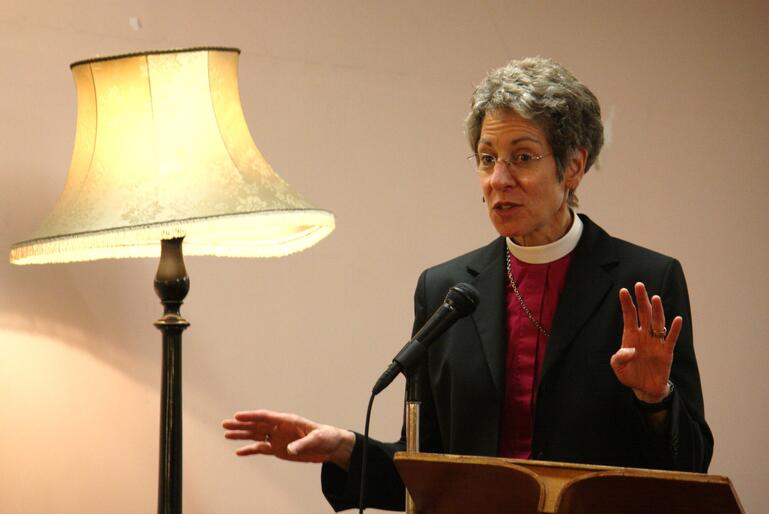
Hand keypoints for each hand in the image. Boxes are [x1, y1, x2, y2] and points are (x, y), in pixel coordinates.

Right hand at [222, 410, 355, 469]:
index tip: (238, 416)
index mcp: (287, 420)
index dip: (251, 416)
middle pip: (256, 425)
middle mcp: (279, 428)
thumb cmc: (326, 437)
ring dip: (241, 435)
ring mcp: (277, 438)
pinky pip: (261, 449)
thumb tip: (289, 449)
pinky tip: (238, 452)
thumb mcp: (317, 439)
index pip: (266, 416)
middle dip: (241, 424)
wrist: (330, 446)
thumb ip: (303, 444)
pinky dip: (250, 450)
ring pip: (256, 435)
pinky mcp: (278, 449)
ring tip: (226, 434)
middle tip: (225, 424)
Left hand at [611, 282, 682, 402]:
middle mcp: (644, 336)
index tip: (623, 291)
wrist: (645, 389)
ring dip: (656, 310)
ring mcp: (655, 342)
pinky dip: (674, 329)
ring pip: (657, 322)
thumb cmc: (630, 375)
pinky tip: (677, 319)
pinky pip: (670, 338)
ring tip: (654, 297)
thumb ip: (619, 358)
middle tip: (639, 285)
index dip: (626, 304)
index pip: (629, 316)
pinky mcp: (666, 352)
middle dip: (641, 300)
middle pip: (643, 314)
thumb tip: (630, 349)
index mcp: (630, 337)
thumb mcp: (618, 368)